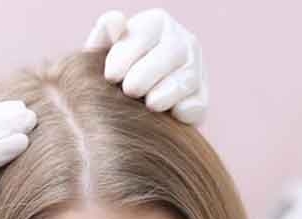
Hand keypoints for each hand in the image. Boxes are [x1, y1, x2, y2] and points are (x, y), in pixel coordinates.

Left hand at [84, 8, 207, 124]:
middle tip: (130, 90)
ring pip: (188, 77)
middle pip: (172, 52)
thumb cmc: (112, 76)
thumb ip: (103, 38)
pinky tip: (175, 114)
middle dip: (149, 72)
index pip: (144, 33)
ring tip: (151, 104)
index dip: (127, 54)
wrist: (125, 110)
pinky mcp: (200, 99)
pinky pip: (199, 103)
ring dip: (169, 91)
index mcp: (155, 24)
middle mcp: (181, 41)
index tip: (111, 76)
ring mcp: (195, 70)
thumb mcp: (101, 57)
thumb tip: (113, 20)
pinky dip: (189, 109)